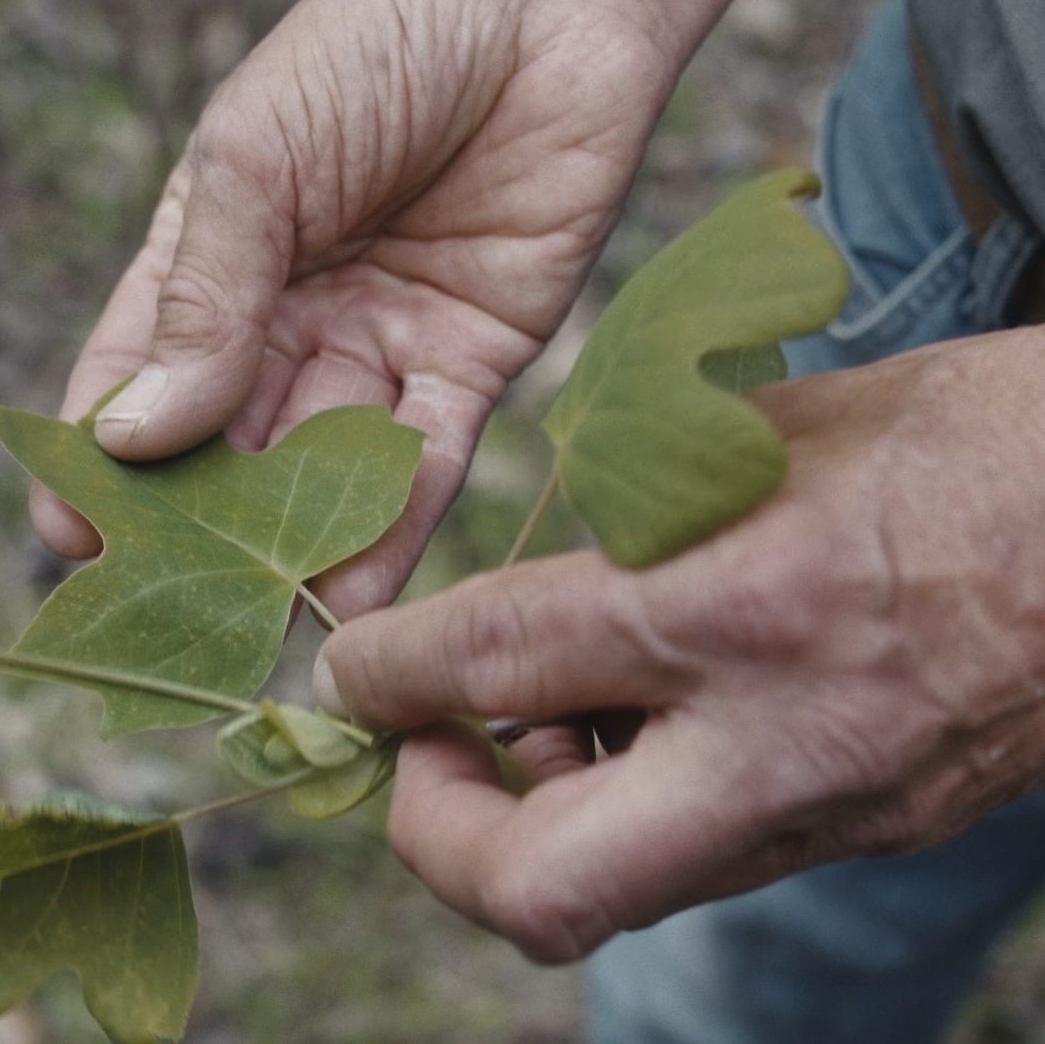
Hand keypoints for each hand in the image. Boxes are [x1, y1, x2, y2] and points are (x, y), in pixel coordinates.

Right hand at [32, 0, 748, 617]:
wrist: (545, 2)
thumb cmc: (384, 42)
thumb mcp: (258, 155)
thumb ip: (205, 294)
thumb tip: (136, 433)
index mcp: (223, 257)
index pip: (144, 375)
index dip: (109, 457)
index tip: (76, 536)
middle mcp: (298, 314)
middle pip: (238, 439)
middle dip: (210, 523)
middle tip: (183, 608)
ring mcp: (384, 345)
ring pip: (330, 464)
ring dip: (300, 541)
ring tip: (270, 622)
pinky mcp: (473, 361)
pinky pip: (427, 455)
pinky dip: (394, 518)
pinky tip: (357, 583)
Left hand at [318, 330, 1044, 960]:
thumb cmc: (973, 439)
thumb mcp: (780, 434)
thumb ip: (643, 515)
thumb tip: (541, 581)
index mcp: (740, 600)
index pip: (498, 660)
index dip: (390, 671)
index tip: (352, 671)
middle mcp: (776, 739)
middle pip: (537, 884)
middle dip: (435, 836)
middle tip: (419, 754)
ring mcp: (827, 809)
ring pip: (617, 891)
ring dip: (529, 826)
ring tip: (521, 730)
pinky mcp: (863, 829)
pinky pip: (695, 854)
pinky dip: (622, 809)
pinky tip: (629, 729)